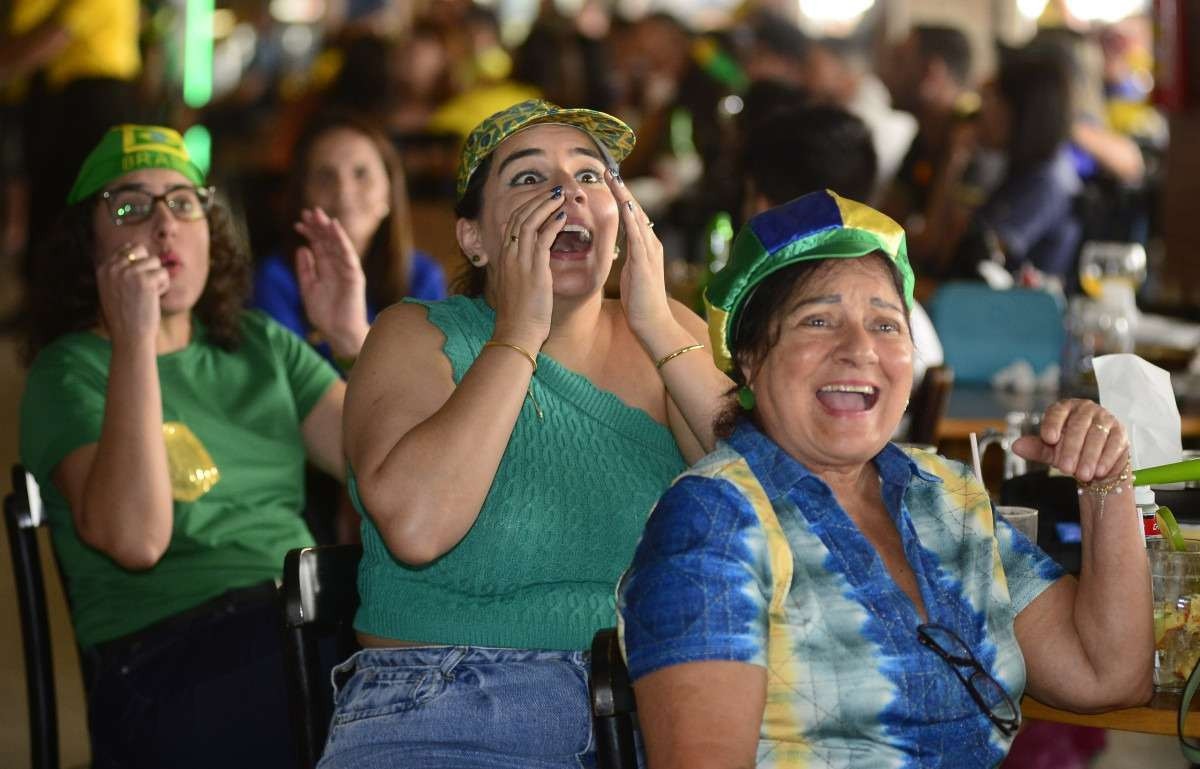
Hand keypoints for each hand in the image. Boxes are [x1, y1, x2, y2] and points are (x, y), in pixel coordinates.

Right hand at [96, 242, 166, 346]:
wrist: (129, 337)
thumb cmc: (124, 317)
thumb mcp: (112, 290)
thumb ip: (119, 270)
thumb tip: (134, 247)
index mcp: (104, 269)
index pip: (126, 248)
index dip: (139, 261)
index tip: (138, 280)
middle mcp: (114, 267)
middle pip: (141, 250)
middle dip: (148, 266)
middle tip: (144, 287)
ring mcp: (129, 272)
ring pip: (155, 261)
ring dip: (157, 278)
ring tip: (148, 295)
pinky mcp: (145, 280)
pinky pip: (164, 274)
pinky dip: (164, 287)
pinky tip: (154, 299)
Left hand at [295, 208, 369, 357]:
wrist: (338, 332)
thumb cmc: (325, 314)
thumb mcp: (308, 288)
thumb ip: (305, 269)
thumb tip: (302, 248)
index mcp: (326, 269)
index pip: (318, 246)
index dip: (309, 233)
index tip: (297, 223)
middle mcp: (337, 266)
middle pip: (327, 241)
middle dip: (318, 226)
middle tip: (307, 212)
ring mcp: (346, 269)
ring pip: (337, 244)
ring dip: (328, 229)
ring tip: (318, 215)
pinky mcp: (354, 274)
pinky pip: (348, 254)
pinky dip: (342, 240)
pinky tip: (335, 227)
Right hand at [488, 187, 564, 349]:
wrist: (516, 333)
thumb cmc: (519, 315)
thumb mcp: (515, 287)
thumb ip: (520, 270)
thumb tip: (531, 263)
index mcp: (504, 258)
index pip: (512, 222)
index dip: (527, 207)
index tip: (542, 199)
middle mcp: (509, 255)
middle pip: (519, 216)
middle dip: (537, 200)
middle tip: (554, 190)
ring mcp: (519, 261)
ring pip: (529, 222)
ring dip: (545, 206)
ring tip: (560, 196)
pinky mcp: (533, 270)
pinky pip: (542, 239)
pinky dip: (552, 225)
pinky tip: (563, 218)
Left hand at [606, 169, 671, 336]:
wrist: (652, 323)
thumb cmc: (639, 302)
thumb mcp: (630, 273)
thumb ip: (628, 256)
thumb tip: (619, 246)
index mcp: (645, 246)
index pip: (631, 216)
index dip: (620, 197)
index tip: (607, 180)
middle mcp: (650, 243)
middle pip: (634, 210)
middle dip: (621, 189)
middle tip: (607, 169)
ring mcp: (649, 251)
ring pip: (636, 217)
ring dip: (624, 197)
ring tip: (613, 178)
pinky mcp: (645, 262)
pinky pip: (637, 235)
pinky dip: (631, 219)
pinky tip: (624, 205)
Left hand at [1011, 399, 1128, 482]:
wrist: (1094, 464)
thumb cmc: (1070, 452)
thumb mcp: (1050, 451)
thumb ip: (1036, 448)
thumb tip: (1015, 446)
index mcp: (1066, 408)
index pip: (1058, 412)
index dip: (1052, 424)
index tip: (1048, 439)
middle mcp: (1086, 409)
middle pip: (1078, 426)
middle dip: (1071, 448)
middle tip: (1064, 468)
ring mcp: (1105, 419)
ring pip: (1097, 435)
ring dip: (1089, 457)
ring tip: (1081, 475)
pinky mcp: (1120, 433)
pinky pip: (1114, 444)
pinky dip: (1106, 458)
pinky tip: (1099, 471)